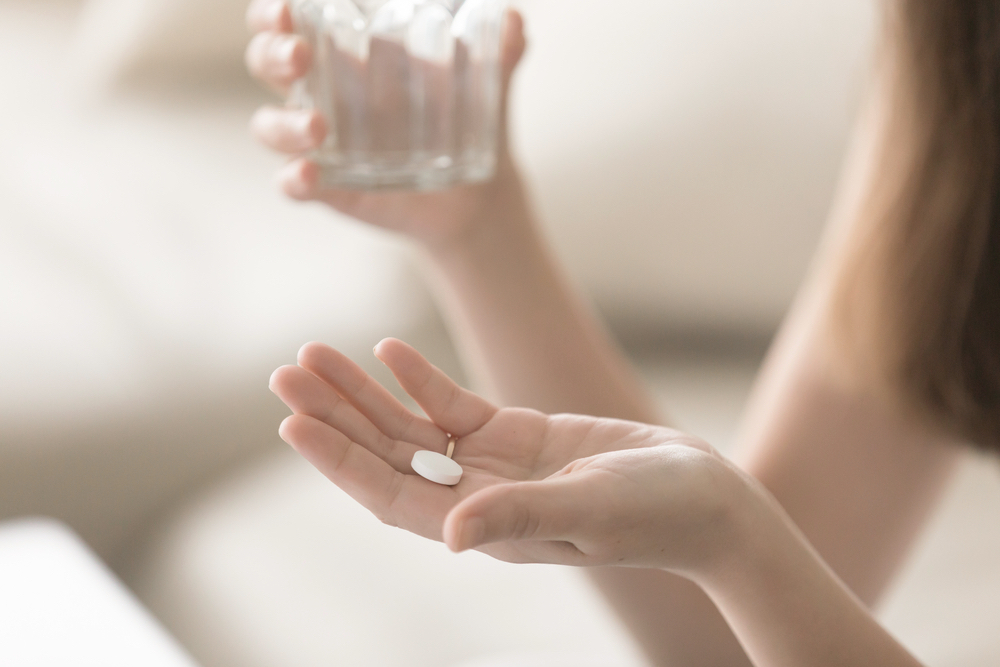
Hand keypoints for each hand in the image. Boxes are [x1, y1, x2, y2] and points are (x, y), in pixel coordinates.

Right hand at [244, 0, 529, 250]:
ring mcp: (319, 144)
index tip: (286, 7)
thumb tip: (516, 20)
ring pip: (270, 127)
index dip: (273, 11)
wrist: (478, 189)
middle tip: (298, 54)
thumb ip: (499, 51)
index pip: (287, 20)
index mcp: (344, 53)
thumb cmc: (463, 116)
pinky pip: (293, 184)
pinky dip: (294, 180)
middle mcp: (320, 93)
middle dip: (272, 52)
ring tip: (317, 128)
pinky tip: (308, 176)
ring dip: (282, 124)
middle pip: (266, 62)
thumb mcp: (484, 82)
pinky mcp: (329, 187)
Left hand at [269, 338, 757, 573]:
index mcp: (482, 526)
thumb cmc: (656, 515)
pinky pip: (455, 407)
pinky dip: (421, 379)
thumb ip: (521, 515)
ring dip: (365, 394)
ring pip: (411, 428)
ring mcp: (493, 466)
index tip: (294, 422)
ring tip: (316, 354)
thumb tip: (452, 536)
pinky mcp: (517, 436)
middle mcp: (476, 498)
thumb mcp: (589, 509)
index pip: (390, 495)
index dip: (340, 460)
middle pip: (387, 456)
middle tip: (285, 373)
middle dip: (336, 417)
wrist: (704, 499)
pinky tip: (389, 350)